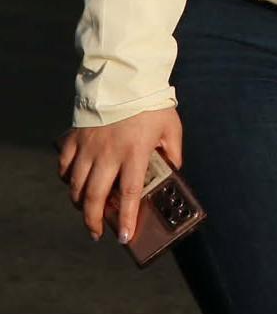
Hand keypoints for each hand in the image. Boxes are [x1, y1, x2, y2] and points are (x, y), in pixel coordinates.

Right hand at [57, 107, 182, 243]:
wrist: (124, 75)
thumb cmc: (150, 101)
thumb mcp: (170, 126)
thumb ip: (173, 151)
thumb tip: (174, 170)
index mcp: (134, 152)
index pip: (130, 194)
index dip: (127, 219)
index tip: (125, 238)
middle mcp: (108, 153)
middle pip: (96, 196)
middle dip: (94, 221)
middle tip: (97, 234)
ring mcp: (89, 146)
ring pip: (76, 184)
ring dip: (79, 203)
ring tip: (86, 212)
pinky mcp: (76, 136)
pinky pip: (65, 164)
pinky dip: (66, 177)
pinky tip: (72, 183)